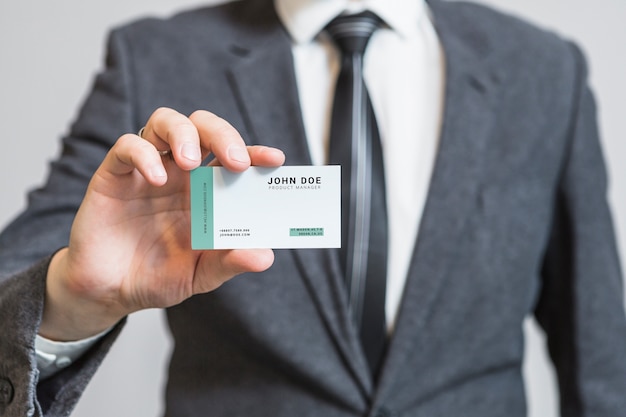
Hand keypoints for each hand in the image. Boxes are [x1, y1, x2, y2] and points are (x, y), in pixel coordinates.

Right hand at [40, 108, 284, 340]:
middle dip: (223, 134)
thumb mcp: (202, 274)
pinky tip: (157, 178)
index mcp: (208, 190)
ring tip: (190, 161)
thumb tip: (266, 257)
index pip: (234, 157)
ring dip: (183, 133)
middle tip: (236, 161)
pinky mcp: (114, 175)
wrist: (111, 292)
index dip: (256, 152)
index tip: (275, 159)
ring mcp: (148, 170)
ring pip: (166, 122)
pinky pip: (127, 147)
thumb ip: (230, 262)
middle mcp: (180, 173)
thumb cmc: (160, 276)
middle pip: (203, 127)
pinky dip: (144, 154)